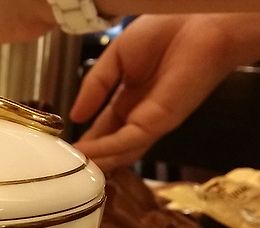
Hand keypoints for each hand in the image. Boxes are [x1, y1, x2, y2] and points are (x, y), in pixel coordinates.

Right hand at [71, 14, 241, 171]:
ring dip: (96, 161)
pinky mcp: (158, 122)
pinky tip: (88, 153)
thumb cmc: (163, 33)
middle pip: (111, 146)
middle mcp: (140, 117)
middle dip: (89, 158)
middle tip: (63, 171)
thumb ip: (95, 86)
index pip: (104, 129)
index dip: (86, 141)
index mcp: (130, 100)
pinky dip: (107, 149)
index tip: (64, 153)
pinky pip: (128, 141)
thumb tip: (75, 116)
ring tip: (70, 172)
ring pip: (119, 152)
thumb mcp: (115, 59)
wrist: (195, 24)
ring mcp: (150, 123)